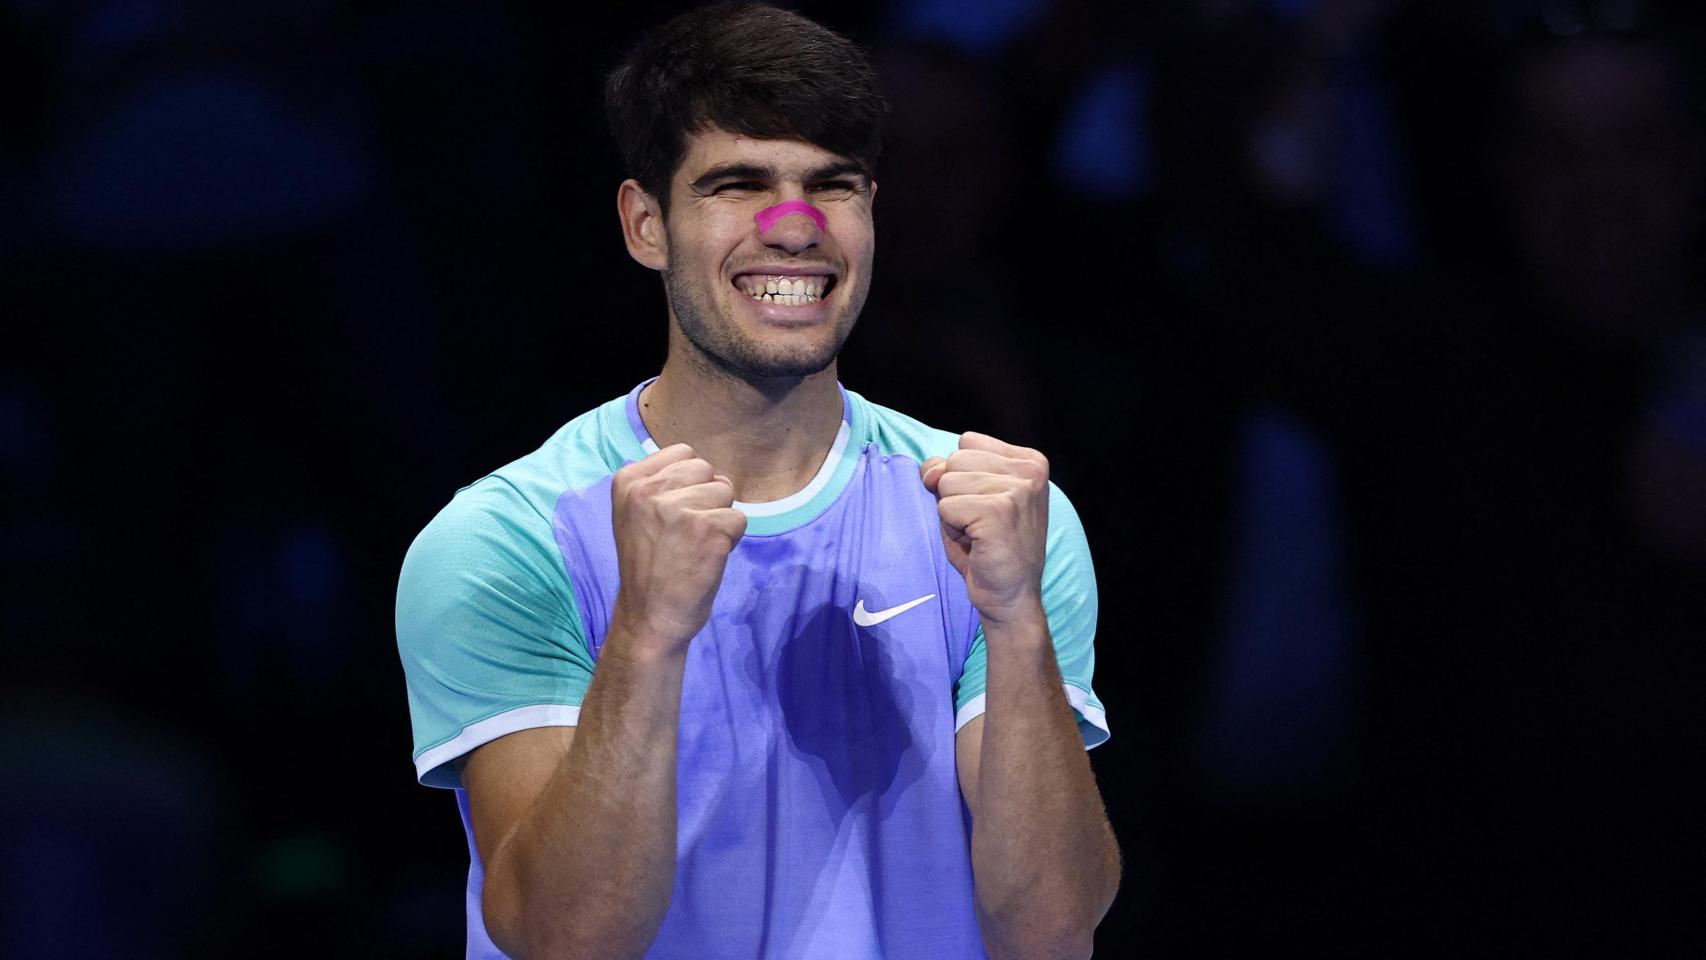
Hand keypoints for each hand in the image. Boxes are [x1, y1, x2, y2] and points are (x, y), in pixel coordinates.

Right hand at [608, 444, 746, 653]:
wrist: (648, 619)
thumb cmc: (648, 568)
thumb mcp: (637, 515)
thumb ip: (662, 485)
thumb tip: (705, 469)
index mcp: (628, 480)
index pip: (684, 453)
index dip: (689, 484)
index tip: (673, 517)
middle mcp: (649, 490)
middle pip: (707, 469)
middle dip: (707, 498)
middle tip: (686, 535)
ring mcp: (678, 509)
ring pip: (725, 491)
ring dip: (719, 519)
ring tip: (695, 546)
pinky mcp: (709, 530)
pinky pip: (739, 519)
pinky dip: (731, 540)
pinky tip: (706, 558)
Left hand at [921, 432, 1049, 626]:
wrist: (1010, 597)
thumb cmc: (987, 547)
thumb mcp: (966, 496)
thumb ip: (946, 470)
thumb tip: (930, 470)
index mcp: (1030, 460)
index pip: (967, 442)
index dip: (962, 477)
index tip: (985, 507)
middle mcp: (1030, 469)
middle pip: (955, 460)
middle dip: (956, 495)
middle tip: (981, 524)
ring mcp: (1018, 489)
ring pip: (947, 483)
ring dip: (953, 514)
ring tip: (979, 534)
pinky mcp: (1000, 511)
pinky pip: (946, 507)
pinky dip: (952, 529)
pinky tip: (977, 543)